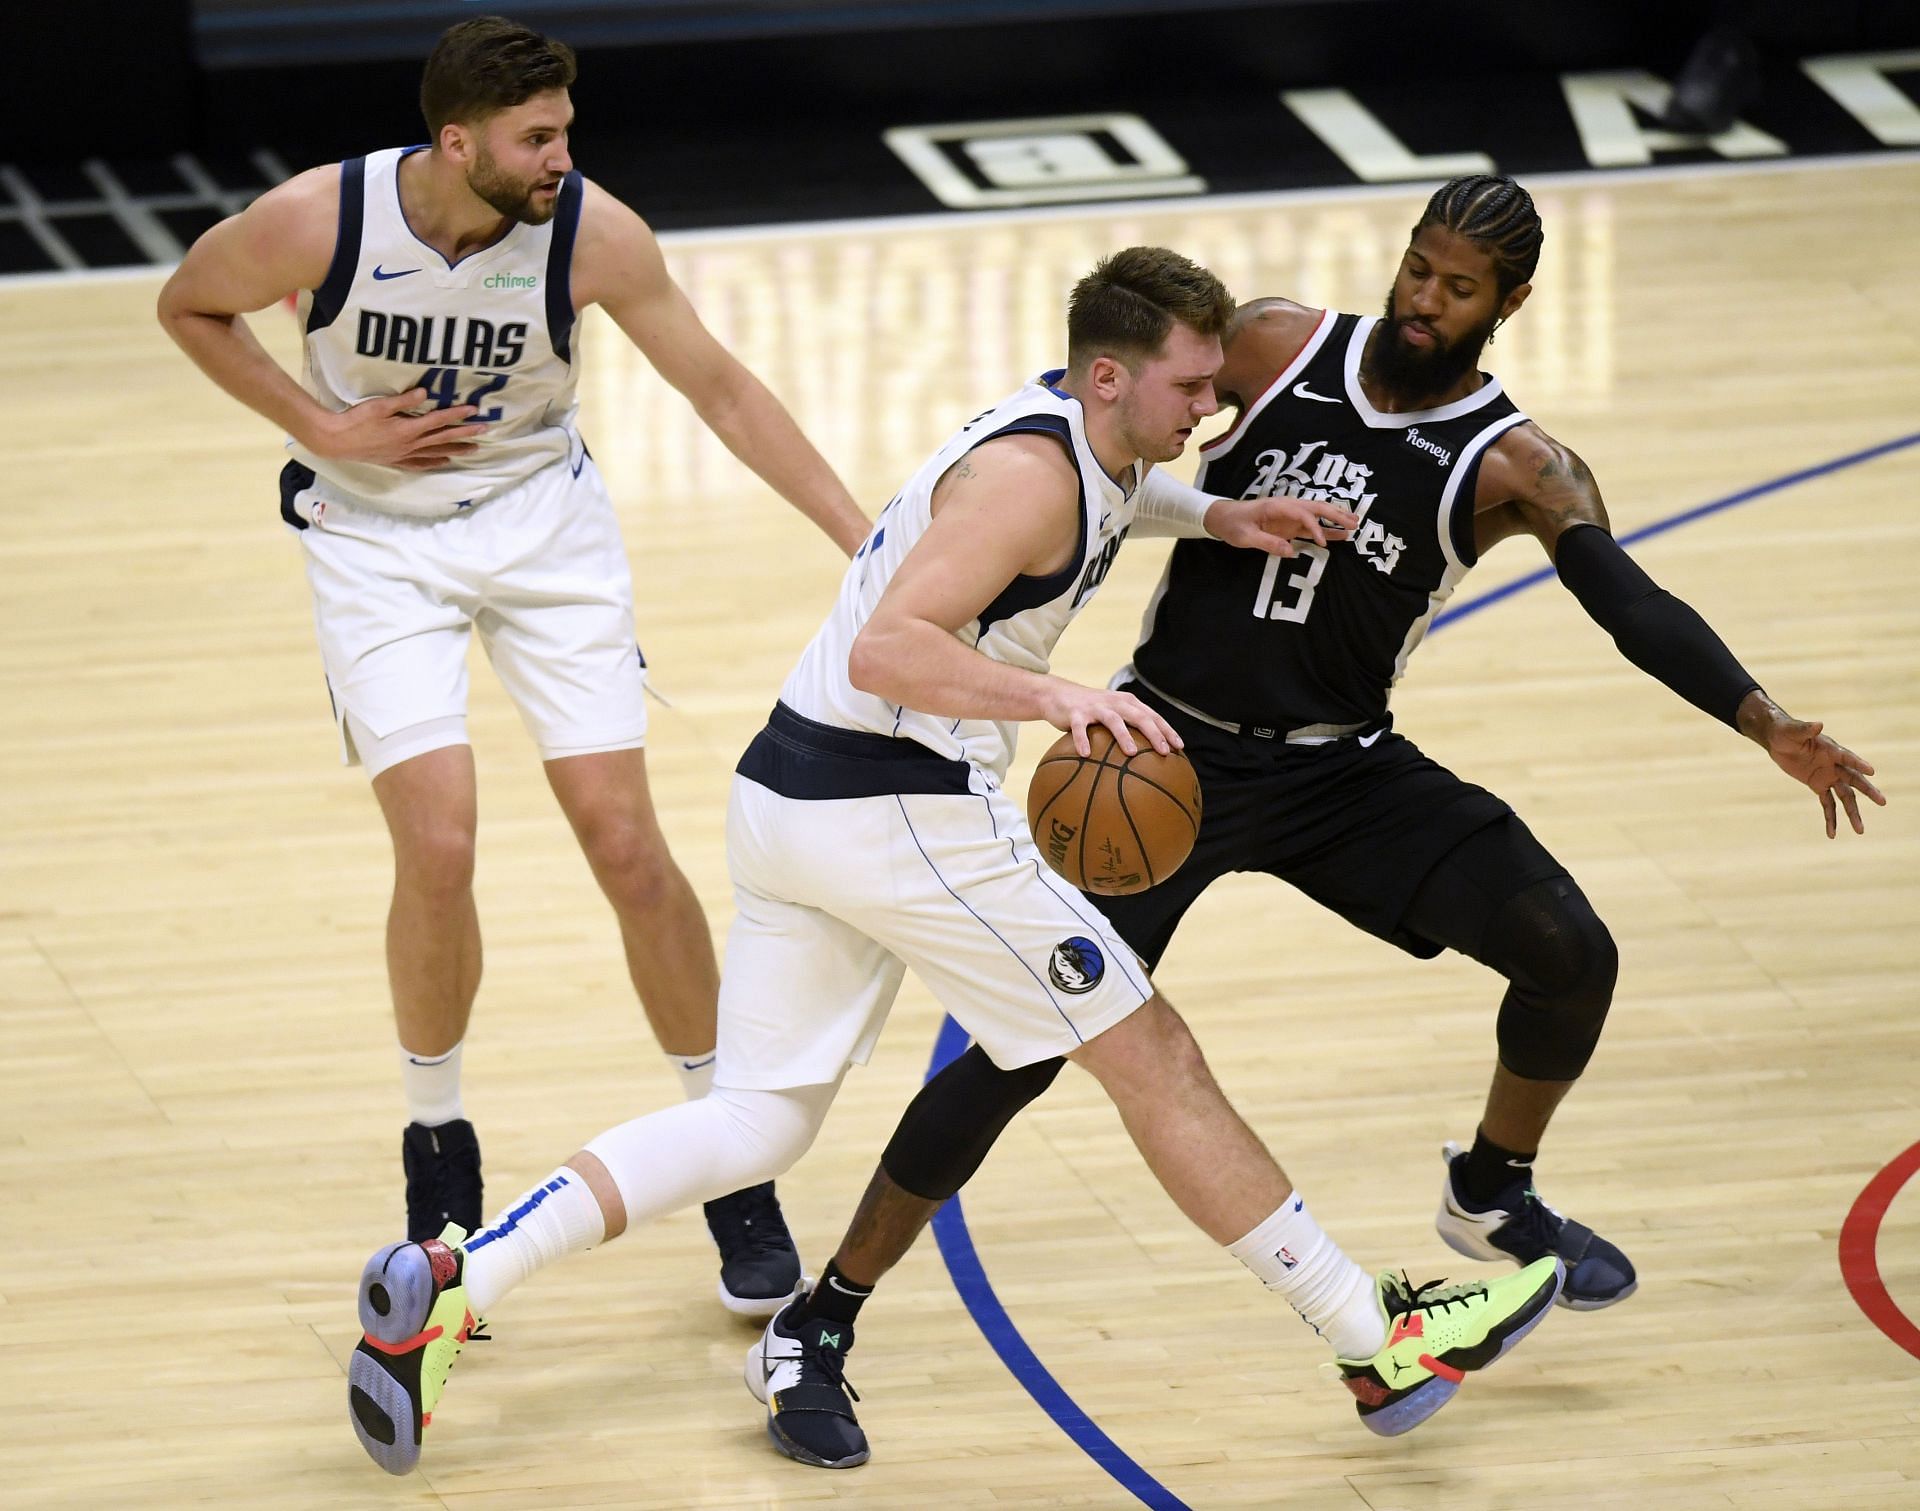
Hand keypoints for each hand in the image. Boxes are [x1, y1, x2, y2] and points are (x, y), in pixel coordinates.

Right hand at [304, 389, 485, 470]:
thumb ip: (404, 401)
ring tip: (474, 449)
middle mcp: (410, 445)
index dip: (457, 415)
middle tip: (485, 431)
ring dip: (456, 450)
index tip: (474, 411)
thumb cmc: (356, 420)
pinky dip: (435, 463)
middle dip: (465, 434)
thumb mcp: (379, 406)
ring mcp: (404, 455)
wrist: (337, 441)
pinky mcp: (396, 460)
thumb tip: (425, 393)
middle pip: (443, 439)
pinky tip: (445, 462)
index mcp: (408, 429)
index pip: (438, 421)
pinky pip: (421, 463)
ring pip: (436, 453)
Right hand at [1039, 680, 1182, 757]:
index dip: (1167, 730)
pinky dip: (1083, 740)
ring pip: (1113, 720)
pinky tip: (1085, 755)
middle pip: (1139, 716)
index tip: (1180, 747)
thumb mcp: (1113, 714)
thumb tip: (1149, 759)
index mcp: (1127, 703)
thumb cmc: (1092, 710)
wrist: (1059, 695)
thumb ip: (1129, 729)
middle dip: (1154, 733)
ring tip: (1132, 753)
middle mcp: (1114, 702)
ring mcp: (1095, 707)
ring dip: (1124, 735)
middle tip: (1164, 751)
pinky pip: (1080, 728)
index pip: (1152, 716)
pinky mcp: (1075, 713)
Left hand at [1204, 493, 1357, 555]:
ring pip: (1317, 515)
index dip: (1316, 527)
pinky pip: (1311, 526)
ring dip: (1335, 519)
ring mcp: (1290, 516)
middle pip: (1317, 508)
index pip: (1303, 514)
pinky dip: (1326, 529)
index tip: (1323, 544)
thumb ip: (1268, 543)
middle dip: (1336, 515)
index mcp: (1277, 507)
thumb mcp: (1246, 536)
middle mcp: (1287, 508)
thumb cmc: (1233, 524)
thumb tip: (1291, 552)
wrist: (1223, 517)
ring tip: (1354, 524)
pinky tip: (1339, 535)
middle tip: (1354, 523)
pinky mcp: (1290, 525)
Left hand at [1749, 701, 1885, 837]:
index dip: (1858, 764)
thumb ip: (1806, 729)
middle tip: (1883, 802)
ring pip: (1845, 797)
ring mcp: (1828, 776)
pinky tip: (1833, 834)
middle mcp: (1834, 765)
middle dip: (1868, 791)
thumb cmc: (1787, 731)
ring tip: (1860, 830)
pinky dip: (1831, 818)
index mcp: (1831, 750)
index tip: (1871, 771)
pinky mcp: (1818, 785)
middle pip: (1854, 780)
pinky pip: (1827, 804)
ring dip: (1852, 813)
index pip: (1847, 758)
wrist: (1778, 740)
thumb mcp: (1793, 730)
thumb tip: (1818, 724)